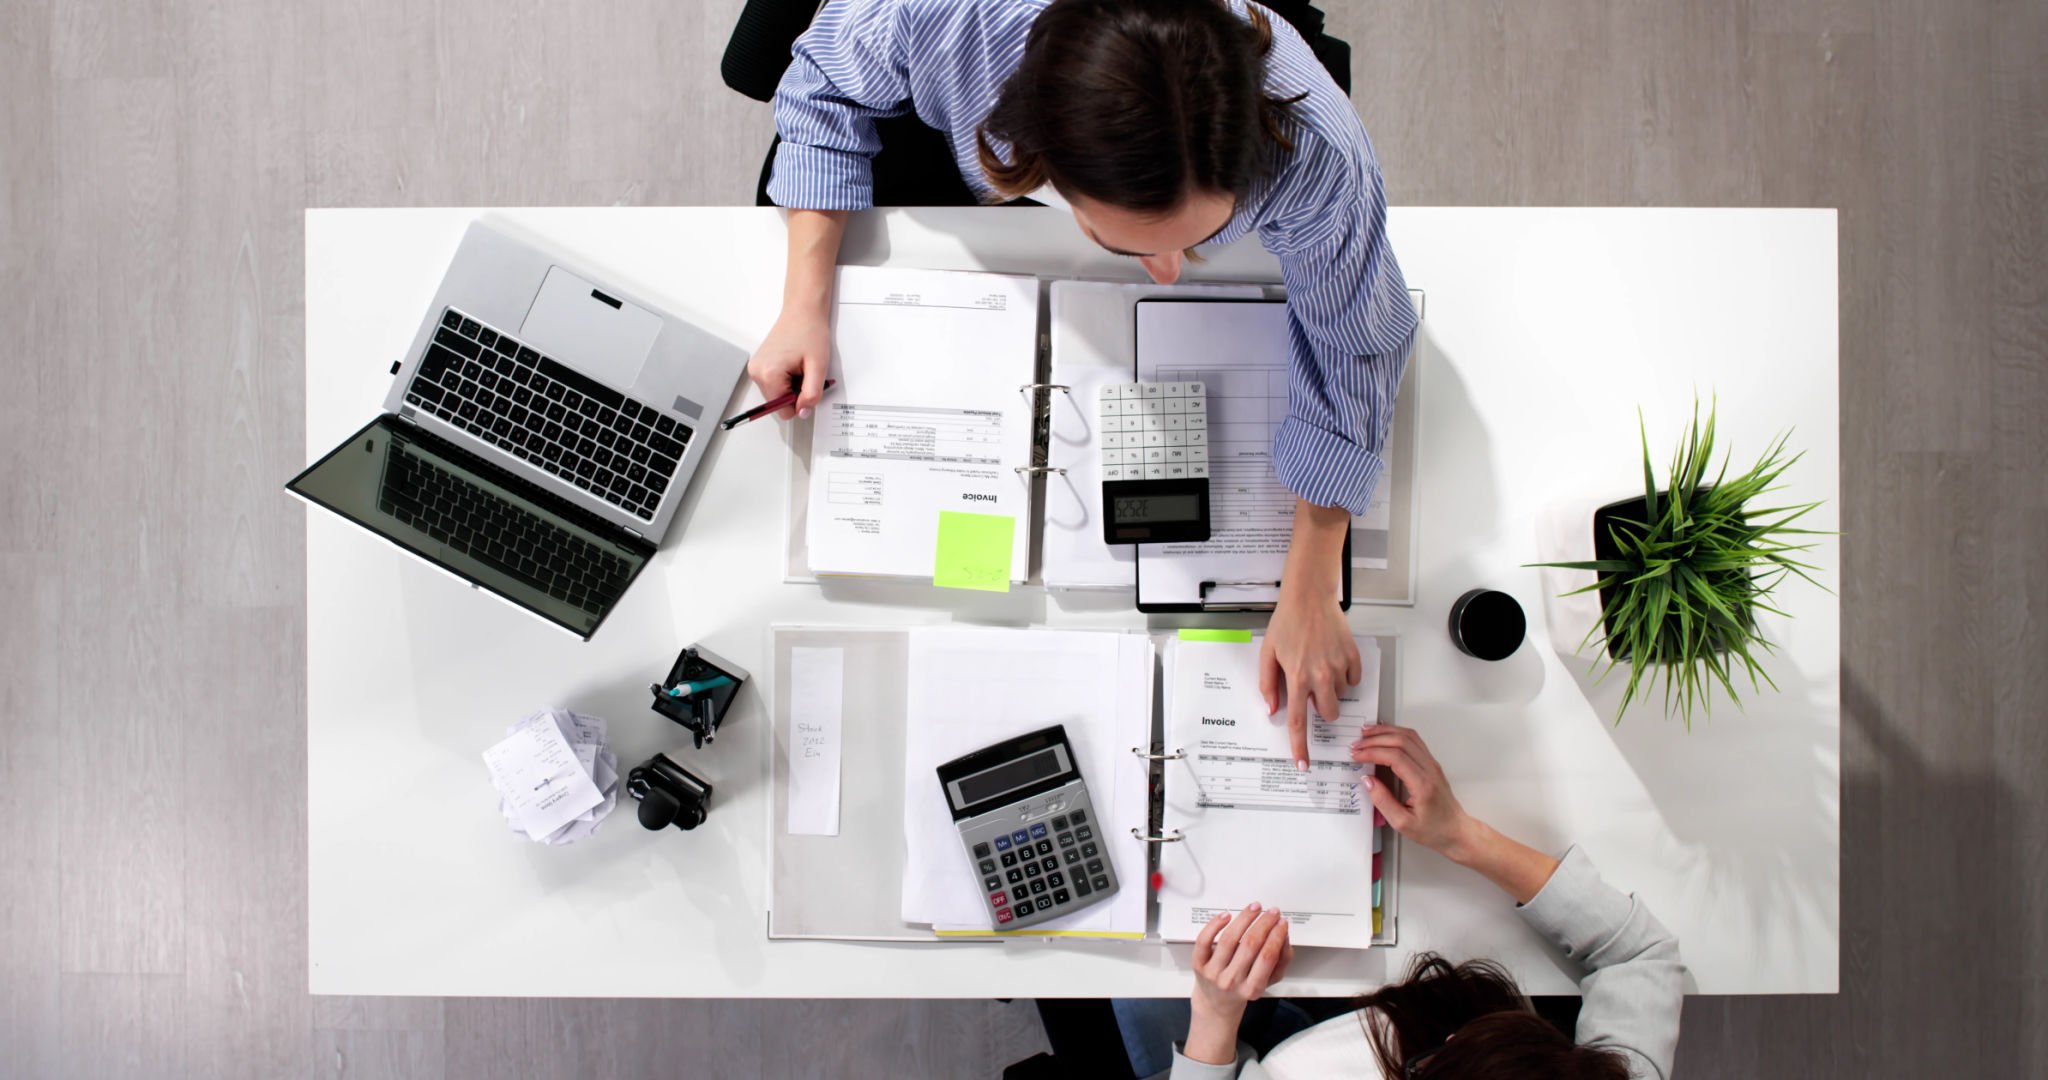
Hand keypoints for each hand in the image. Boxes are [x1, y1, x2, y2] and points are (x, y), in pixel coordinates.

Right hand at [745, 308, 830, 420]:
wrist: (803, 311)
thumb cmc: (810, 332)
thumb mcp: (818, 367)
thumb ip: (812, 394)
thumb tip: (803, 412)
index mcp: (768, 374)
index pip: (782, 411)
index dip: (800, 402)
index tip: (807, 384)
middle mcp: (756, 372)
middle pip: (778, 403)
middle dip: (795, 392)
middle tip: (804, 372)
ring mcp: (755, 368)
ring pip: (776, 394)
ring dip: (791, 386)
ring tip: (798, 366)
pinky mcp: (759, 365)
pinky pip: (773, 384)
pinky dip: (786, 379)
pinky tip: (792, 364)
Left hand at [1192, 903, 1293, 1018]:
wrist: (1217, 1002)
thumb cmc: (1243, 989)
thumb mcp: (1268, 982)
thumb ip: (1281, 961)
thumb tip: (1284, 936)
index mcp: (1251, 989)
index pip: (1267, 957)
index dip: (1277, 936)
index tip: (1282, 923)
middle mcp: (1230, 981)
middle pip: (1250, 945)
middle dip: (1264, 924)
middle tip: (1272, 913)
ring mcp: (1213, 972)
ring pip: (1229, 938)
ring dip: (1245, 918)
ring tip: (1255, 908)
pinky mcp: (1198, 963)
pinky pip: (1204, 940)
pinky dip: (1215, 924)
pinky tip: (1227, 915)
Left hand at [1260, 586, 1360, 769]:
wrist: (1309, 597)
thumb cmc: (1287, 623)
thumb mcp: (1268, 654)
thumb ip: (1268, 685)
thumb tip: (1273, 710)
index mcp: (1297, 678)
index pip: (1299, 723)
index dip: (1300, 747)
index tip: (1303, 764)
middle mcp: (1320, 676)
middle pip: (1328, 714)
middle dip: (1322, 708)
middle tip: (1312, 688)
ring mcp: (1339, 667)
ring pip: (1340, 696)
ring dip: (1331, 688)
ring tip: (1320, 664)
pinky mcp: (1353, 657)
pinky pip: (1353, 680)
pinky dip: (1344, 675)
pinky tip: (1332, 658)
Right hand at [1349, 725, 1474, 857]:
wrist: (1455, 830)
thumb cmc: (1433, 830)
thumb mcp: (1402, 824)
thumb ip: (1383, 801)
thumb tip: (1367, 781)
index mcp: (1423, 785)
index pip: (1395, 757)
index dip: (1373, 752)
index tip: (1357, 755)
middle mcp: (1430, 769)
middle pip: (1401, 741)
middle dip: (1375, 739)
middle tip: (1357, 744)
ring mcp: (1432, 764)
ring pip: (1409, 736)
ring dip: (1385, 732)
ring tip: (1366, 733)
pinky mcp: (1431, 763)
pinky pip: (1414, 740)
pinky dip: (1396, 733)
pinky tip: (1385, 735)